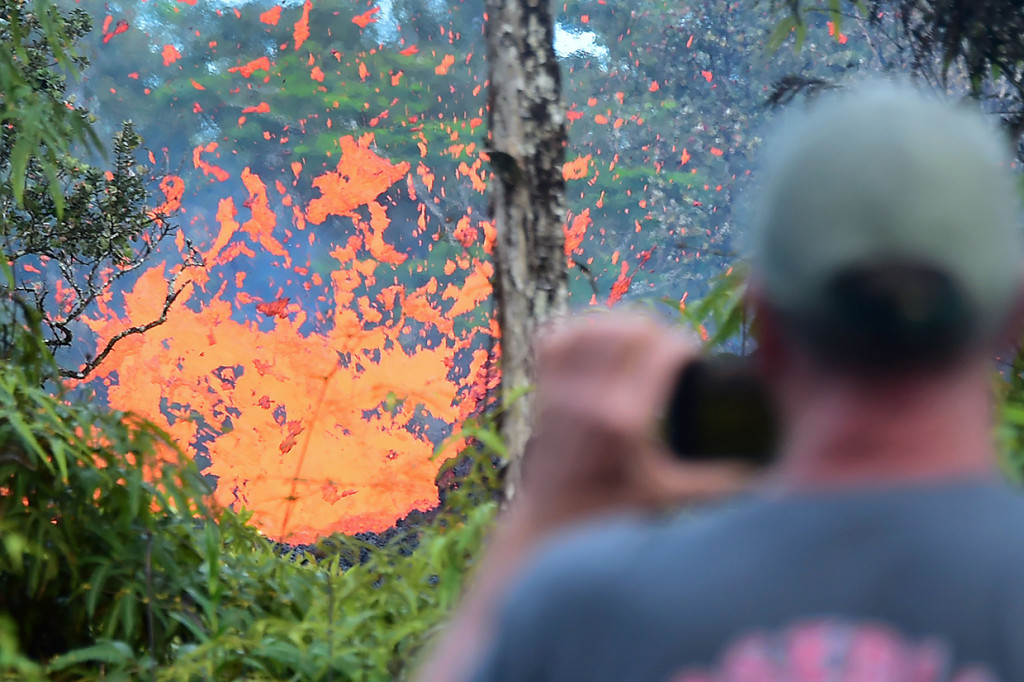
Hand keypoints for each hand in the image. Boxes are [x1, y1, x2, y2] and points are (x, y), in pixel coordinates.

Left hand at [514, 309, 754, 530]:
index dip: (686, 346)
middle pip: (633, 328)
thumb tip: (768, 476)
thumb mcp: (669, 496)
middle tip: (670, 353)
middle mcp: (590, 397)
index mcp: (625, 419)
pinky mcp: (542, 387)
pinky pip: (558, 336)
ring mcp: (562, 389)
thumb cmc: (614, 512)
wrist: (552, 521)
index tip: (694, 362)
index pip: (664, 349)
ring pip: (596, 324)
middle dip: (659, 332)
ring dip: (622, 327)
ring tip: (640, 344)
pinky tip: (601, 340)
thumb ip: (717, 482)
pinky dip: (580, 330)